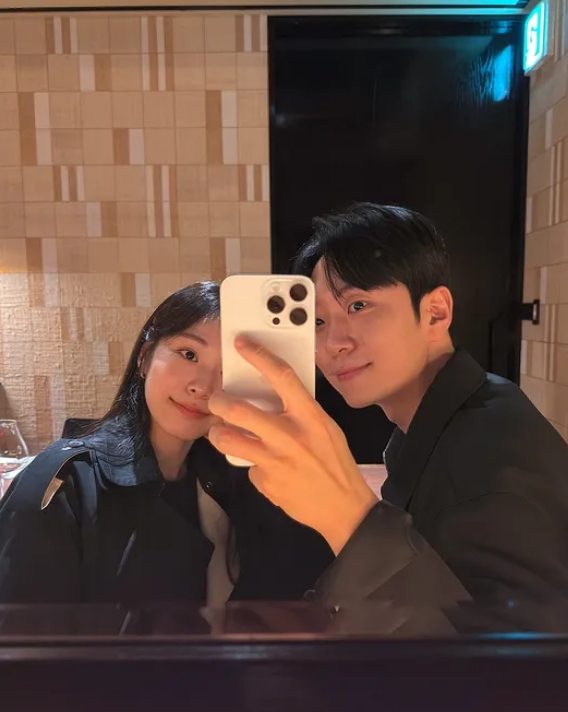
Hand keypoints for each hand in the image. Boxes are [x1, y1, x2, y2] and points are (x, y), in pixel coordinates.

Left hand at [207, 336, 377, 554]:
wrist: (343, 508)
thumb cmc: (336, 464)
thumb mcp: (326, 429)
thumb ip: (301, 412)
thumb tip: (272, 396)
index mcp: (310, 417)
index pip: (282, 377)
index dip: (259, 356)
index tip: (241, 344)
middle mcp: (290, 436)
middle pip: (239, 410)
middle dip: (219, 402)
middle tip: (215, 400)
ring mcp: (275, 460)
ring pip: (227, 439)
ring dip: (217, 434)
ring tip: (219, 432)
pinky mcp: (265, 481)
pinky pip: (247, 466)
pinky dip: (251, 464)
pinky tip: (264, 468)